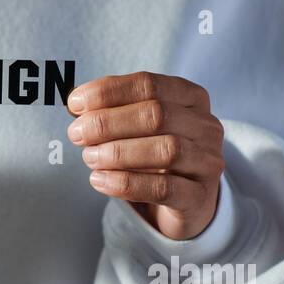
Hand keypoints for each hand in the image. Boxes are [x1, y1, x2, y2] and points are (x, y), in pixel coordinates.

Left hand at [66, 71, 224, 240]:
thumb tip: (76, 105)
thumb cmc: (156, 154)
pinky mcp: (200, 196)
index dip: (108, 92)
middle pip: (157, 115)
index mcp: (190, 98)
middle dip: (108, 122)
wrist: (187, 199)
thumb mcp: (139, 127)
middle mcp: (205, 126)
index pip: (149, 85)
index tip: (75, 104)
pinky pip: (163, 188)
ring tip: (89, 157)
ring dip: (118, 152)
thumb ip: (111, 112)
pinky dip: (126, 183)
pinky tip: (100, 180)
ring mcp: (207, 161)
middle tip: (77, 134)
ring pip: (166, 150)